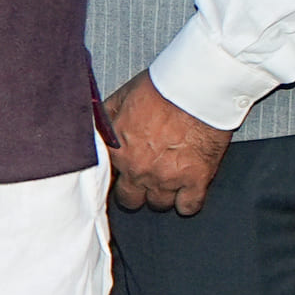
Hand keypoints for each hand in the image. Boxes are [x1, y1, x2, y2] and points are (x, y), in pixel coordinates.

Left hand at [98, 75, 231, 217]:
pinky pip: (188, 206)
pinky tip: (187, 191)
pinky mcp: (195, 180)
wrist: (197, 88)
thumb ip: (106, 121)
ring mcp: (166, 178)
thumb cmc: (162, 89)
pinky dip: (188, 201)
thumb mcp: (122, 98)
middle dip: (136, 191)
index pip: (105, 179)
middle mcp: (138, 169)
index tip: (120, 174)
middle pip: (130, 199)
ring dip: (162, 194)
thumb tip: (96, 130)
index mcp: (117, 150)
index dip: (114, 176)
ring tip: (168, 179)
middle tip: (145, 178)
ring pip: (159, 204)